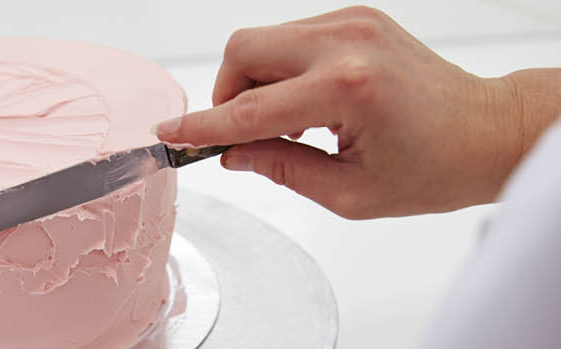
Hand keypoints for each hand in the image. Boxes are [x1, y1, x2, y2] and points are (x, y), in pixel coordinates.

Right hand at [157, 6, 559, 218]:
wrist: (485, 131)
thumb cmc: (433, 167)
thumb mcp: (349, 194)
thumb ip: (280, 169)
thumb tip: (231, 152)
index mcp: (347, 90)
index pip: (250, 110)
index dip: (202, 126)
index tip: (169, 133)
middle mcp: (346, 43)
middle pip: (244, 52)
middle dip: (227, 95)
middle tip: (244, 135)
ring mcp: (352, 22)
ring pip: (262, 41)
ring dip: (254, 82)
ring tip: (288, 123)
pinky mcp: (356, 16)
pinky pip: (290, 37)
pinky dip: (281, 69)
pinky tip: (307, 102)